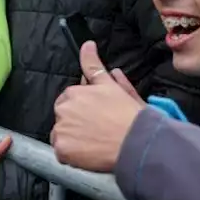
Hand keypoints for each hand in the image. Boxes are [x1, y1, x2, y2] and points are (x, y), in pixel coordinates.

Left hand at [51, 42, 143, 172]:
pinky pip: (61, 153)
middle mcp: (64, 109)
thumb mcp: (111, 85)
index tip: (96, 116)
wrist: (137, 142)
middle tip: (96, 130)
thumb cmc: (128, 115)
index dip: (83, 108)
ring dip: (73, 138)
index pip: (70, 100)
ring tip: (95, 143)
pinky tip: (89, 154)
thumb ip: (94, 65)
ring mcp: (62, 130)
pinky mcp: (62, 149)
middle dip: (75, 122)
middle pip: (63, 116)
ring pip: (62, 134)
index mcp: (73, 92)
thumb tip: (87, 45)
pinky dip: (72, 155)